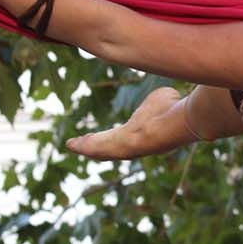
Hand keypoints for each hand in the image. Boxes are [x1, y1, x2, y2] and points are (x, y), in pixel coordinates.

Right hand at [65, 86, 190, 159]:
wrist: (171, 123)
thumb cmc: (172, 109)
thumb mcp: (164, 97)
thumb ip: (162, 98)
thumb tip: (169, 94)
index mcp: (143, 134)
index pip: (127, 136)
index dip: (117, 136)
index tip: (109, 136)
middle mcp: (133, 145)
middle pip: (110, 146)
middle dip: (96, 144)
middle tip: (81, 144)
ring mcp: (123, 148)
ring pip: (101, 149)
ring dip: (87, 147)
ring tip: (72, 145)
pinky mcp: (115, 148)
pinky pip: (96, 148)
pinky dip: (84, 147)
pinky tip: (71, 145)